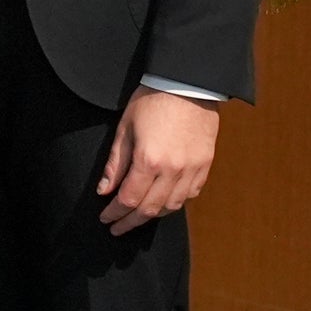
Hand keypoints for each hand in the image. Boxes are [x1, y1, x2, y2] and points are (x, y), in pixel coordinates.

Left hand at [96, 88, 220, 235]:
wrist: (188, 83)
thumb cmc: (153, 100)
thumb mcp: (125, 128)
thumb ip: (115, 163)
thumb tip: (105, 190)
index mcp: (148, 160)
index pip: (129, 199)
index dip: (115, 213)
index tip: (106, 219)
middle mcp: (172, 169)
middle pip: (149, 208)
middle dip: (131, 222)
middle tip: (118, 227)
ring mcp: (192, 168)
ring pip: (172, 206)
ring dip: (153, 215)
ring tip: (139, 217)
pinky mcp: (205, 164)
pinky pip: (191, 194)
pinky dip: (176, 203)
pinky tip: (164, 202)